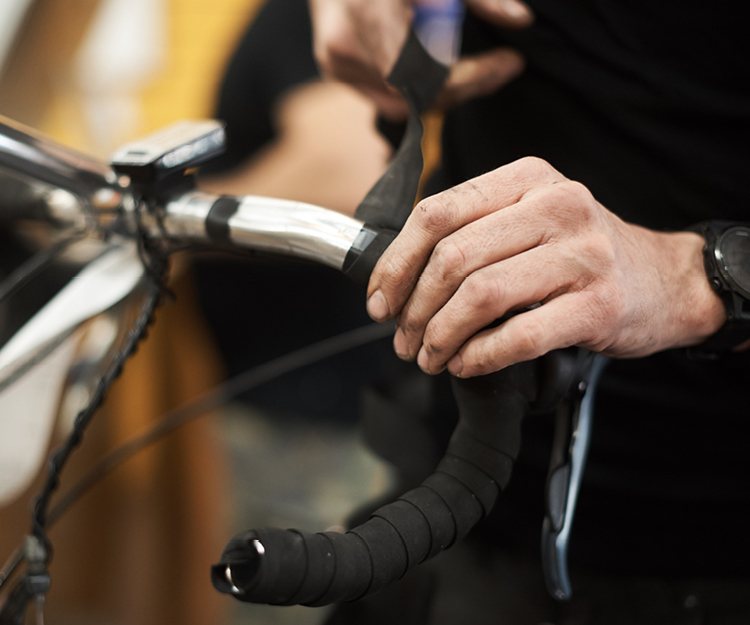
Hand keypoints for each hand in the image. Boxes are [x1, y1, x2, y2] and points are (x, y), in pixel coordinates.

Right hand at [308, 0, 531, 118]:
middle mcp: (347, 44)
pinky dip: (419, 89)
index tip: (509, 62)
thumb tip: (521, 20)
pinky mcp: (337, 72)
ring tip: (478, 69)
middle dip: (467, 85)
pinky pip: (388, 98)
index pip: (423, 70)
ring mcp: (338, 64)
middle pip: (418, 92)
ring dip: (446, 91)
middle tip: (503, 69)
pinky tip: (441, 71)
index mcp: (368, 10)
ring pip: (405, 103)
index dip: (469, 77)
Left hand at [365, 157, 726, 376]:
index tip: (379, 299)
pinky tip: (464, 364)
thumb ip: (472, 235)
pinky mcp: (598, 305)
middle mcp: (556, 207)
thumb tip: (396, 279)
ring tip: (430, 356)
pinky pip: (519, 335)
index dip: (396, 262)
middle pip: (452, 257)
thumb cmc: (581, 255)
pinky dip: (479, 356)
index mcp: (527, 179)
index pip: (437, 213)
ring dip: (440, 335)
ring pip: (480, 296)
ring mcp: (581, 255)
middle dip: (413, 308)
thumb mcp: (530, 221)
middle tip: (403, 339)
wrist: (664, 281)